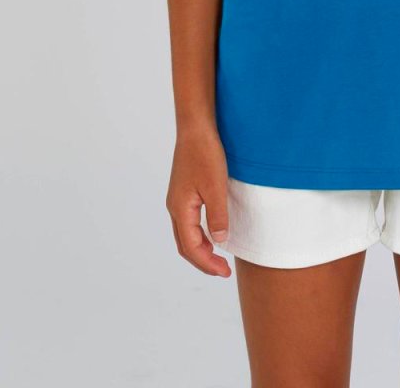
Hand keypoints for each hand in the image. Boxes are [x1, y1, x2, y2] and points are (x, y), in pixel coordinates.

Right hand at [166, 123, 232, 276]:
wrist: (196, 128)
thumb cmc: (205, 154)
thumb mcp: (216, 187)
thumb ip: (217, 216)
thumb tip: (219, 242)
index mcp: (180, 209)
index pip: (191, 247)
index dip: (207, 263)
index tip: (225, 272)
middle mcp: (175, 207)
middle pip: (185, 245)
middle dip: (203, 261)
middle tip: (223, 270)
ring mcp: (178, 199)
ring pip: (185, 234)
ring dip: (200, 249)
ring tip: (218, 258)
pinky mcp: (184, 191)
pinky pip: (188, 222)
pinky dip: (199, 235)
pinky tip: (212, 233)